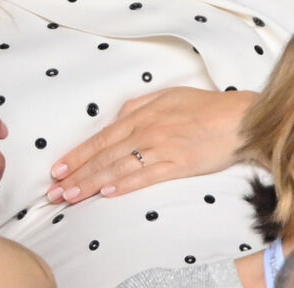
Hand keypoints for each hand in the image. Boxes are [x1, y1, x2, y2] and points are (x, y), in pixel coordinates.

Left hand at [46, 87, 254, 203]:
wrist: (238, 118)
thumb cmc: (203, 106)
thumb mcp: (165, 96)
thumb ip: (138, 107)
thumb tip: (117, 118)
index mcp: (140, 115)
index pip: (100, 139)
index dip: (77, 156)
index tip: (57, 169)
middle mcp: (146, 132)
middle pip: (104, 157)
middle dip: (77, 175)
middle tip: (55, 192)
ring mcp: (162, 149)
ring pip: (120, 169)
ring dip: (93, 184)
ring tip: (73, 197)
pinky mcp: (179, 165)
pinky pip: (147, 177)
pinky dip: (125, 185)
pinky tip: (108, 194)